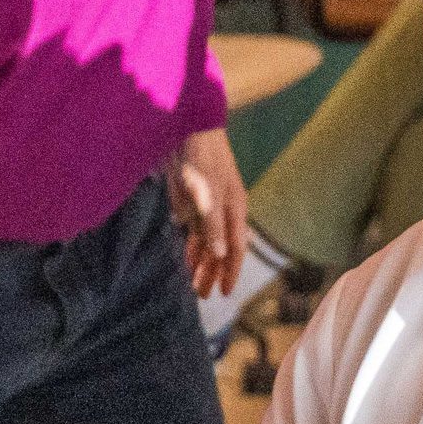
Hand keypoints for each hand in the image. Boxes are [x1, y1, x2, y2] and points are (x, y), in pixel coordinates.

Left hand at [170, 127, 247, 298]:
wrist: (188, 128)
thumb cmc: (201, 159)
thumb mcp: (206, 193)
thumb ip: (212, 224)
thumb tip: (221, 255)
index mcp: (234, 208)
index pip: (235, 247)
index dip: (231, 271)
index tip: (225, 294)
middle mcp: (224, 210)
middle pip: (222, 248)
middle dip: (214, 271)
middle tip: (203, 295)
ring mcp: (209, 205)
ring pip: (209, 241)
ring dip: (203, 261)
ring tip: (194, 283)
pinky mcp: (193, 199)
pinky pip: (196, 230)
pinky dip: (193, 246)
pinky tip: (186, 258)